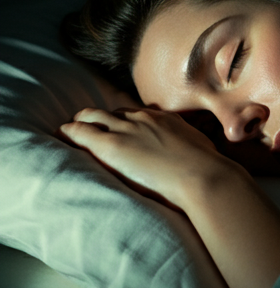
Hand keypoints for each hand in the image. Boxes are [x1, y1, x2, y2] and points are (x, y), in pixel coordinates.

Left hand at [59, 107, 244, 211]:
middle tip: (91, 128)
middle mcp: (143, 118)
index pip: (137, 113)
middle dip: (100, 118)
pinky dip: (69, 132)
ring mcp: (126, 129)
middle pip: (113, 111)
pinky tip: (62, 135)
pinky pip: (80, 131)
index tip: (120, 129)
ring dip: (82, 122)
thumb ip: (191, 146)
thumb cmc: (209, 170)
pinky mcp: (111, 144)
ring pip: (93, 115)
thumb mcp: (202, 149)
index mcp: (165, 118)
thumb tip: (199, 154)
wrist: (204, 177)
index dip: (125, 121)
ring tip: (71, 131)